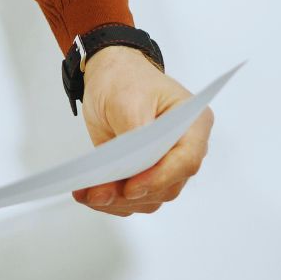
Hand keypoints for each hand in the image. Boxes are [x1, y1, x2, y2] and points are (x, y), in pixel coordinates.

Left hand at [72, 46, 214, 215]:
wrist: (110, 77)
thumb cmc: (125, 79)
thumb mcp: (128, 99)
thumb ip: (135, 131)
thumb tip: (134, 165)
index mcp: (193, 125)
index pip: (186, 160)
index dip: (159, 178)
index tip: (131, 187)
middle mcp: (183, 149)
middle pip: (167, 186)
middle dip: (131, 194)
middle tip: (97, 193)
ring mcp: (164, 164)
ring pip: (149, 198)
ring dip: (118, 202)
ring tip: (88, 195)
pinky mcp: (143, 173)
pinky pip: (134, 198)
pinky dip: (112, 201)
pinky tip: (89, 194)